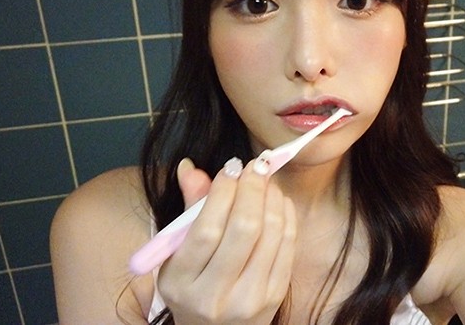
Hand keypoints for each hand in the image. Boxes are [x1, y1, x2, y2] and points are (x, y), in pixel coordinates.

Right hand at [157, 157, 296, 323]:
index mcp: (181, 283)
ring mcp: (250, 298)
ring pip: (271, 233)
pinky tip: (278, 200)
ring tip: (266, 180)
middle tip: (255, 166)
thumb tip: (191, 167)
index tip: (230, 168)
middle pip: (244, 229)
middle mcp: (215, 295)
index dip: (222, 192)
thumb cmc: (192, 286)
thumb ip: (187, 211)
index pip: (206, 229)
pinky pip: (288, 245)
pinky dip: (286, 215)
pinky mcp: (275, 295)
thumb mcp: (176, 256)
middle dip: (253, 189)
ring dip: (272, 197)